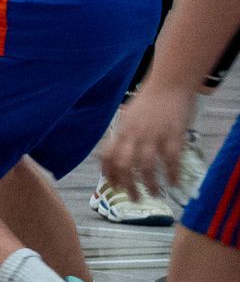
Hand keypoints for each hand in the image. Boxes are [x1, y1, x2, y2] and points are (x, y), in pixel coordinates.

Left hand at [100, 83, 197, 198]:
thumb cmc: (149, 100)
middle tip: (134, 198)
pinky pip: (171, 160)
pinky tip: (173, 183)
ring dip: (150, 185)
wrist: (169, 83)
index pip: (108, 157)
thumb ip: (124, 133)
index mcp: (122, 130)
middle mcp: (134, 135)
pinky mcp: (173, 135)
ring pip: (146, 167)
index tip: (113, 186)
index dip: (109, 174)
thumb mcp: (129, 116)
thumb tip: (117, 151)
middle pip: (124, 166)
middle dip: (127, 186)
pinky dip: (172, 174)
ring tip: (155, 195)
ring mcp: (154, 136)